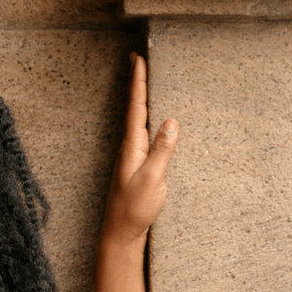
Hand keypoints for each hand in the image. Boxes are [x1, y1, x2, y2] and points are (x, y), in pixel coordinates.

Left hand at [101, 53, 177, 248]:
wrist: (121, 233)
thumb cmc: (135, 210)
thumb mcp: (153, 179)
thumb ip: (162, 151)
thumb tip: (171, 121)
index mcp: (132, 147)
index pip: (137, 108)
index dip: (138, 82)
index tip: (137, 58)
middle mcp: (129, 148)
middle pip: (135, 108)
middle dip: (137, 83)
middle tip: (137, 58)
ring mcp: (132, 157)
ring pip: (138, 120)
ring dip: (141, 98)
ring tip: (144, 79)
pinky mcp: (137, 166)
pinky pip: (143, 134)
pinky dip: (147, 119)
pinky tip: (151, 119)